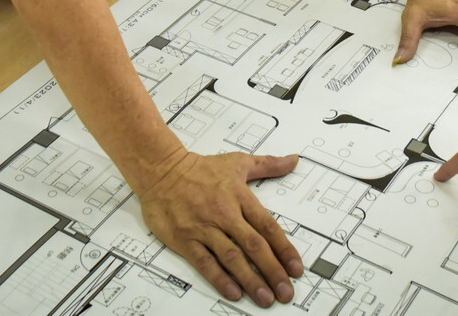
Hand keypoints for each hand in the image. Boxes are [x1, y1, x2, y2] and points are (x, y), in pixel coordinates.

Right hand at [138, 149, 304, 306]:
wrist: (162, 170)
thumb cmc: (200, 169)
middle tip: (286, 291)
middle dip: (273, 270)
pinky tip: (234, 292)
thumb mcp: (238, 162)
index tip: (296, 268)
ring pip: (231, 257)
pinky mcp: (185, 240)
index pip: (268, 226)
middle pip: (254, 245)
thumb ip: (269, 164)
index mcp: (239, 197)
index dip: (284, 249)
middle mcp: (224, 214)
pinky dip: (219, 278)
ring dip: (250, 279)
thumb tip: (294, 160)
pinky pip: (205, 262)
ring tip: (265, 298)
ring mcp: (204, 228)